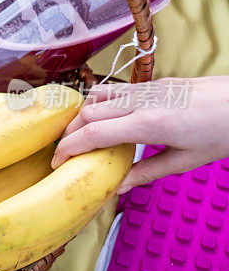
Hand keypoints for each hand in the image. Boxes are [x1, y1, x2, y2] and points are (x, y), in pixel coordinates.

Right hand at [52, 77, 228, 193]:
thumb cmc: (224, 132)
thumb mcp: (187, 161)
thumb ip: (147, 172)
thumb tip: (118, 186)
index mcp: (150, 124)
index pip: (94, 133)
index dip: (69, 148)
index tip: (57, 161)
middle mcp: (143, 102)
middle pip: (88, 112)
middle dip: (68, 132)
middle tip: (62, 152)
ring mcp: (148, 89)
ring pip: (98, 97)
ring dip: (80, 116)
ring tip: (76, 135)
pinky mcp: (156, 83)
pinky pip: (116, 90)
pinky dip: (99, 103)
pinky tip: (101, 117)